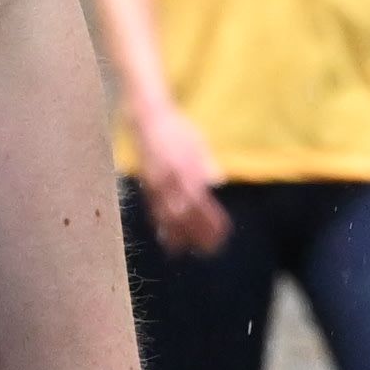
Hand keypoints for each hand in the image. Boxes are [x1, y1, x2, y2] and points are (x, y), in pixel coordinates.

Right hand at [129, 103, 228, 256]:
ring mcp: (156, 183)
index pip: (201, 202)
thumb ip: (205, 162)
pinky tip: (166, 237)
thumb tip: (218, 180)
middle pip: (185, 214)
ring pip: (167, 216)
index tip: (223, 234)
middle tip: (210, 249)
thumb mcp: (197, 141)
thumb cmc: (177, 129)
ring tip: (185, 251)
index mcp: (186, 168)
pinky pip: (153, 209)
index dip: (211, 221)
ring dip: (177, 235)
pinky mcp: (146, 184)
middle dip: (197, 233)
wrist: (147, 118)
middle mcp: (170, 179)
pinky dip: (161, 225)